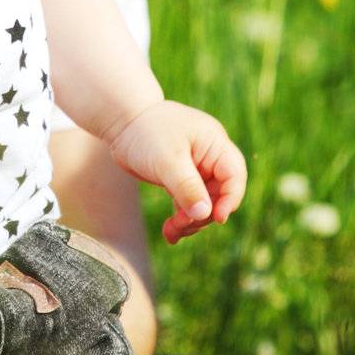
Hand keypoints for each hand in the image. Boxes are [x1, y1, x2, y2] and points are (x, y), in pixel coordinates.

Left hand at [105, 101, 247, 242]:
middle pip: (219, 195)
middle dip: (203, 214)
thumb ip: (187, 186)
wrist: (121, 121)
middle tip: (182, 225)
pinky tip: (169, 233)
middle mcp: (209, 157)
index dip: (230, 199)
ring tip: (171, 232)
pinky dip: (180, 219)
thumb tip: (205, 215)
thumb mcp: (167, 159)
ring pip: (203, 203)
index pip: (234, 175)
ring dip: (190, 221)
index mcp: (214, 144)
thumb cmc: (145, 132)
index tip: (217, 217)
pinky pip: (188, 204)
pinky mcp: (180, 180)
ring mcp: (195, 170)